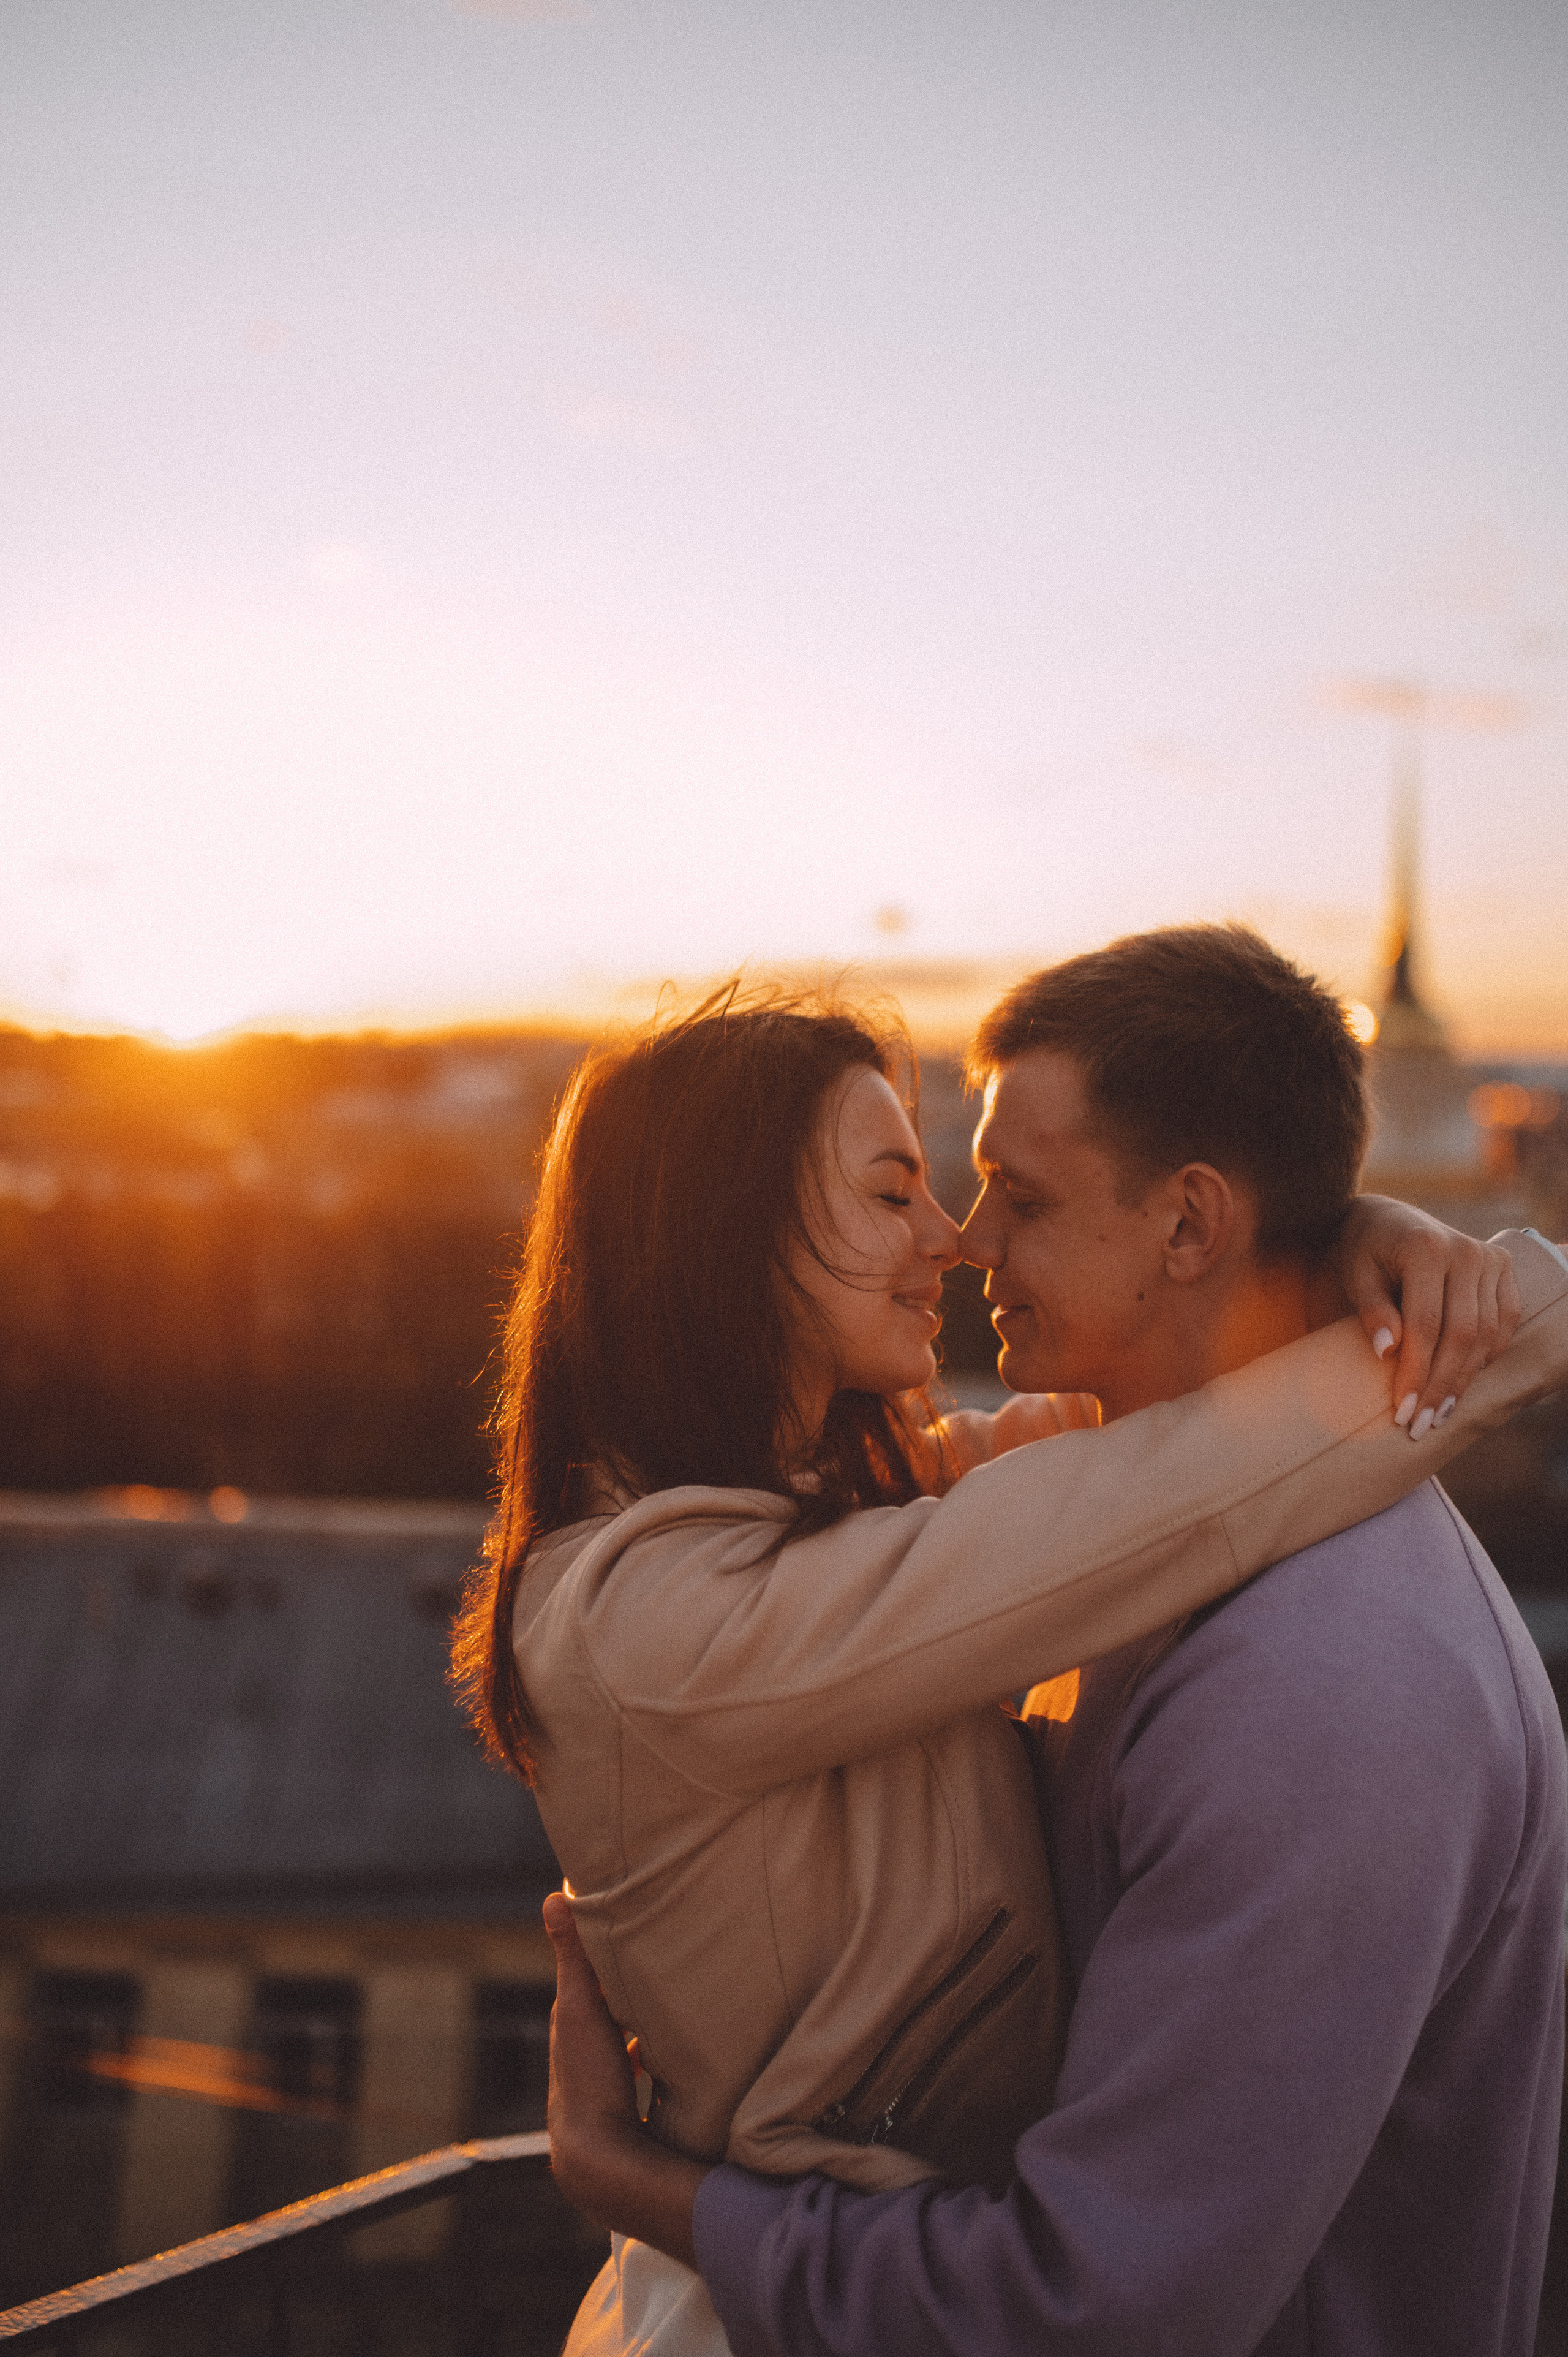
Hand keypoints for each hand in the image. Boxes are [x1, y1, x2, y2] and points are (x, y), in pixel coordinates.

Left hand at [544, 1890, 705, 2267]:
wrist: (596, 2158)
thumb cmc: (586, 2077)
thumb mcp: (581, 2007)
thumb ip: (573, 1954)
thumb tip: (555, 1893)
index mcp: (570, 2023)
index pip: (585, 1975)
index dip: (602, 1947)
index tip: (626, 1915)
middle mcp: (579, 2051)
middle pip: (604, 2004)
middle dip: (624, 1980)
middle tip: (658, 1948)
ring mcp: (600, 2081)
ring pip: (622, 2035)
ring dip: (639, 2016)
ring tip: (670, 1992)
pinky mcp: (622, 2105)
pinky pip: (637, 2066)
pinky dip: (650, 2049)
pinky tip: (671, 2049)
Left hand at [1328, 1197, 1520, 1435]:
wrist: (1387, 1218)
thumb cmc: (1363, 1250)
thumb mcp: (1355, 1274)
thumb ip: (1371, 1310)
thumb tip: (1388, 1352)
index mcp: (1426, 1247)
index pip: (1426, 1323)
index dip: (1416, 1371)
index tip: (1401, 1410)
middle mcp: (1466, 1251)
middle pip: (1462, 1334)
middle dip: (1441, 1385)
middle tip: (1420, 1425)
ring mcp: (1490, 1258)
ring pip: (1487, 1334)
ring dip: (1464, 1379)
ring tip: (1440, 1414)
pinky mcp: (1503, 1268)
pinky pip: (1505, 1322)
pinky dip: (1486, 1356)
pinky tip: (1462, 1382)